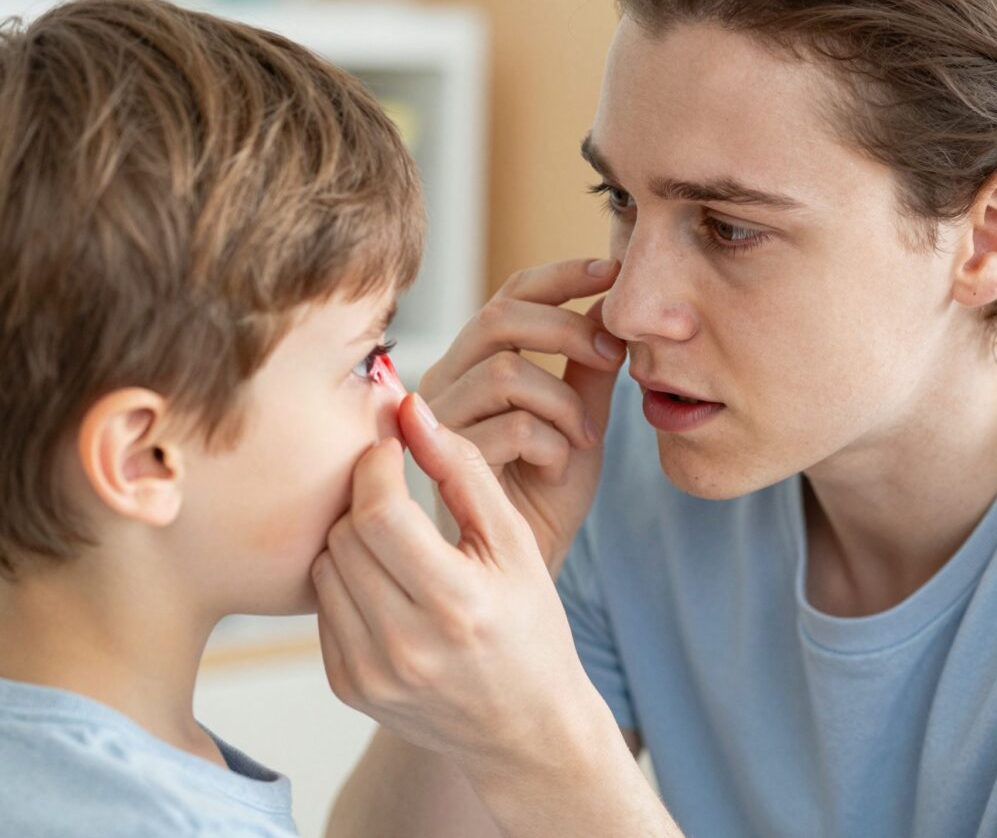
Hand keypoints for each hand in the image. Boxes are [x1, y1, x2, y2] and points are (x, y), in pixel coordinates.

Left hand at [312, 392, 601, 770]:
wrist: (527, 729)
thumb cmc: (530, 626)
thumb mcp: (514, 542)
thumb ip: (464, 470)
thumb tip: (412, 410)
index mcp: (457, 603)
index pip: (379, 513)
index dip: (375, 466)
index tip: (391, 450)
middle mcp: (407, 646)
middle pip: (345, 536)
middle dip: (364, 499)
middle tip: (394, 491)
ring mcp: (372, 673)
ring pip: (325, 568)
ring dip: (351, 541)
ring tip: (396, 543)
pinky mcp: (348, 688)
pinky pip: (323, 607)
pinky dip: (347, 583)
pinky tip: (387, 587)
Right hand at [418, 258, 626, 574]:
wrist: (524, 562)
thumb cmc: (547, 492)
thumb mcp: (581, 419)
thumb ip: (590, 367)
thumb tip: (611, 302)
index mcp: (477, 360)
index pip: (511, 294)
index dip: (562, 274)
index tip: (612, 270)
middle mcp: (446, 378)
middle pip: (501, 317)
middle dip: (569, 330)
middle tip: (614, 358)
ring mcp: (436, 419)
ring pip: (509, 373)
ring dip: (565, 403)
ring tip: (584, 437)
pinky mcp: (443, 462)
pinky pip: (512, 428)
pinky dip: (553, 443)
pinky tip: (558, 467)